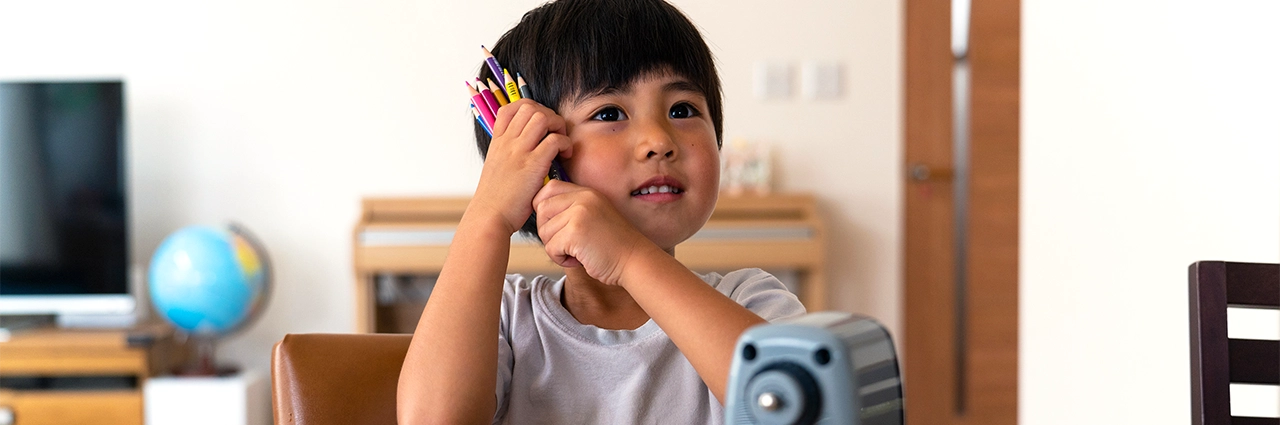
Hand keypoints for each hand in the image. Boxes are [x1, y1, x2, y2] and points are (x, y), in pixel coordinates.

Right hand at [471, 100, 572, 233]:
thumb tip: (524, 148)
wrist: (490, 216)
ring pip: (542, 118)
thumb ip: (508, 154)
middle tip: (555, 133)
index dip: (529, 108)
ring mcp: (519, 151)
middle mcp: (507, 142)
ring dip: (558, 126)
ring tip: (561, 143)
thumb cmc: (496, 198)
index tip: (541, 124)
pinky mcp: (533, 165)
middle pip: (529, 107)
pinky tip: (565, 155)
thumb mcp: (496, 168)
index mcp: (498, 141)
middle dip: (548, 115)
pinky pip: (554, 140)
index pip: (510, 108)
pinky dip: (565, 143)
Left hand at [533, 181, 657, 285]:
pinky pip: (551, 247)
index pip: (549, 188)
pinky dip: (561, 259)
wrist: (634, 261)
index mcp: (587, 192)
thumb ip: (572, 209)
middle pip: (541, 209)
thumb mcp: (594, 216)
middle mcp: (583, 198)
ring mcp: (579, 213)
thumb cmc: (614, 245)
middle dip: (547, 230)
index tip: (556, 225)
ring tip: (577, 252)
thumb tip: (540, 209)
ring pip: (544, 231)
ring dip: (555, 247)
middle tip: (567, 243)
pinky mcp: (575, 232)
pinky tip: (579, 259)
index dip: (544, 207)